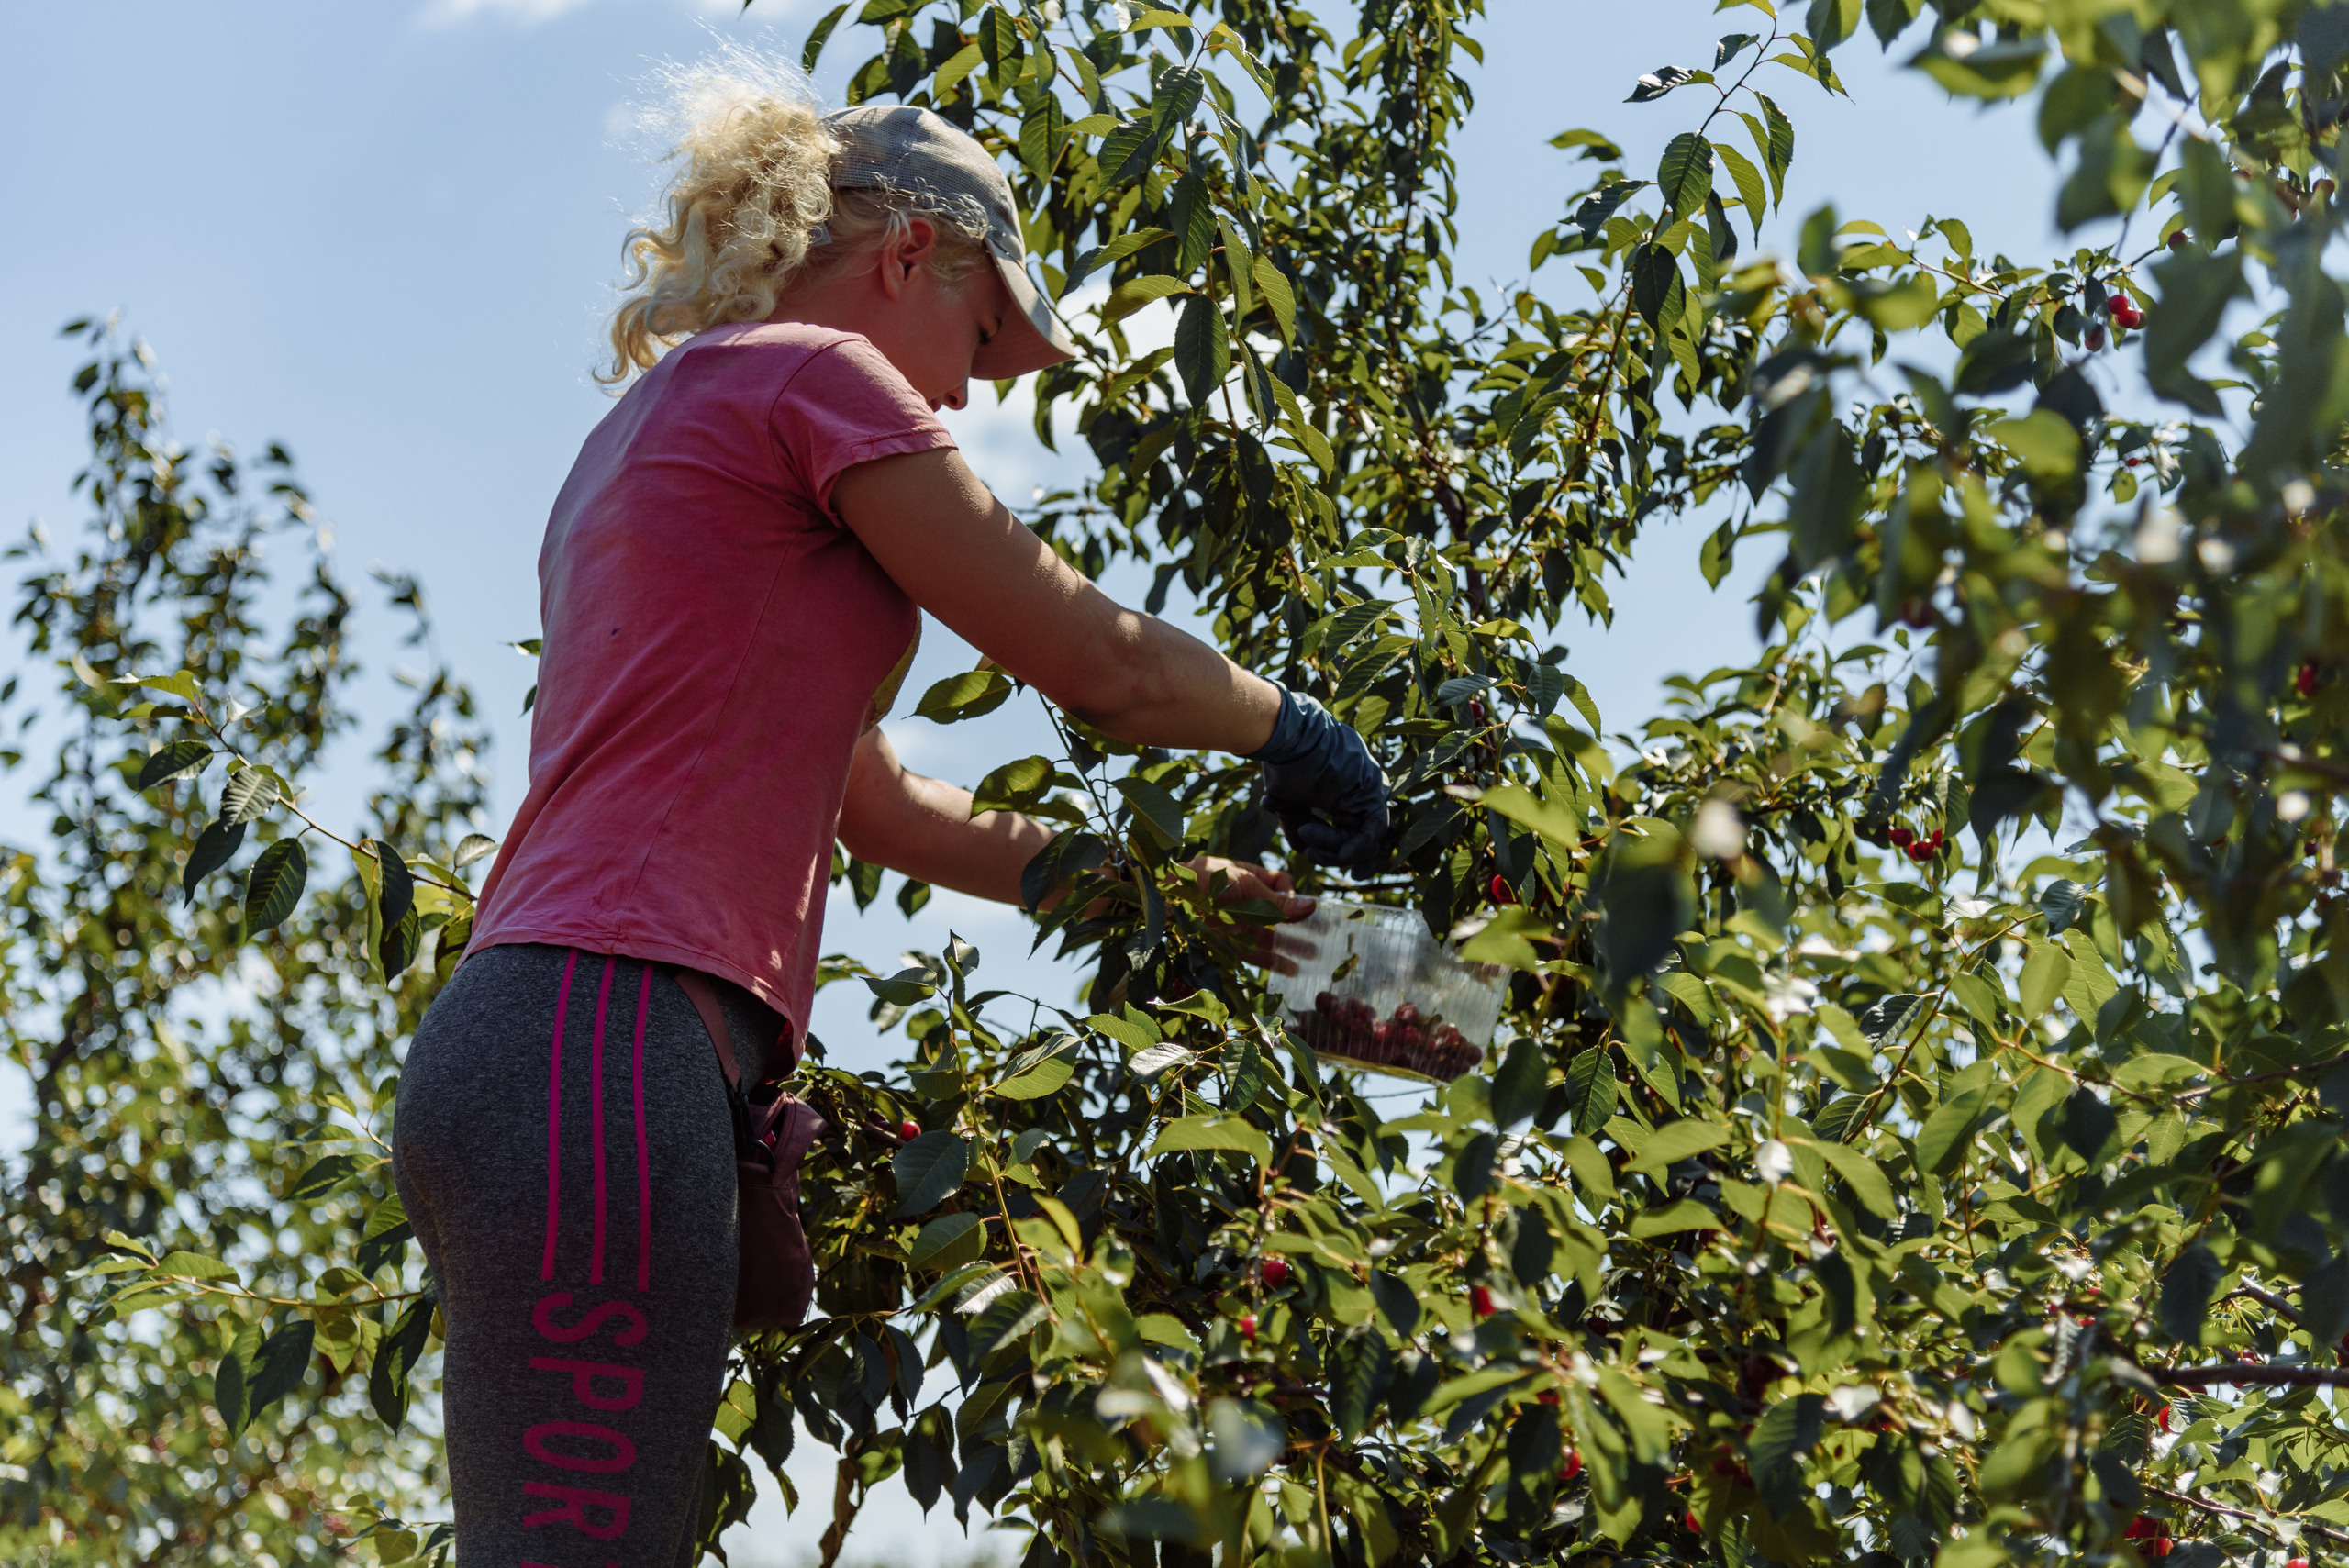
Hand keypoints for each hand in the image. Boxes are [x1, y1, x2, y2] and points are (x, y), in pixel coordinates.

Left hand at [1182, 856, 1317, 974]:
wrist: (1164, 903)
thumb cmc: (1204, 883)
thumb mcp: (1246, 886)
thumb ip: (1278, 901)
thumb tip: (1313, 906)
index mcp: (1247, 877)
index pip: (1280, 883)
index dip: (1291, 893)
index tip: (1293, 906)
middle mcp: (1244, 901)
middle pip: (1279, 912)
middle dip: (1301, 923)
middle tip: (1328, 934)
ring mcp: (1236, 924)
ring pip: (1271, 935)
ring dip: (1293, 945)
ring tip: (1316, 955)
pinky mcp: (1227, 946)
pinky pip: (1255, 955)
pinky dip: (1275, 962)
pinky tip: (1293, 970)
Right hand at [1247, 688, 1390, 876]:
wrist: (1285, 735)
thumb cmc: (1282, 760)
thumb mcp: (1288, 799)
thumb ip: (1298, 823)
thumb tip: (1304, 848)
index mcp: (1345, 788)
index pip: (1356, 828)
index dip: (1342, 852)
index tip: (1318, 857)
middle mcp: (1361, 789)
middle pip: (1366, 836)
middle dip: (1340, 856)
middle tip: (1314, 856)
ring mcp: (1370, 788)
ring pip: (1366, 837)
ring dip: (1335, 849)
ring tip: (1307, 839)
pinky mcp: (1373, 789)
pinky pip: (1374, 830)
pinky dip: (1356, 846)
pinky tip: (1335, 851)